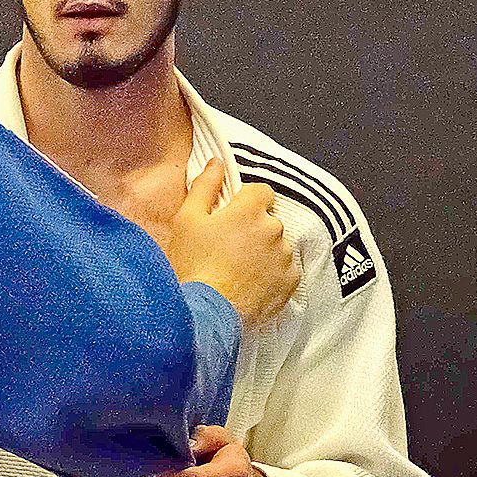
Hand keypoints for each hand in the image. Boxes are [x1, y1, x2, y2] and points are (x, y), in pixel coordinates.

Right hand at [159, 160, 298, 329]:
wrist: (206, 312)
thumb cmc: (193, 266)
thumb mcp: (187, 219)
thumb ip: (205, 186)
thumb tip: (216, 163)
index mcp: (250, 210)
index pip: (261, 192)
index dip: (246, 202)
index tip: (231, 217)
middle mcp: (274, 229)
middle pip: (268, 220)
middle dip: (253, 229)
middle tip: (228, 248)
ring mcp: (284, 257)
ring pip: (277, 245)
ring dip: (263, 252)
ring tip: (237, 270)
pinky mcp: (290, 282)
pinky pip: (285, 270)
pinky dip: (271, 274)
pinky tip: (249, 283)